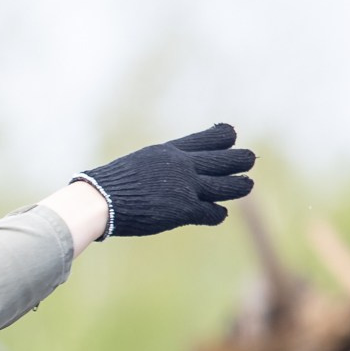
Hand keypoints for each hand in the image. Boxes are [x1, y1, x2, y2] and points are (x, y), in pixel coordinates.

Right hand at [76, 123, 254, 237]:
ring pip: (229, 185)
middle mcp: (183, 166)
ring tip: (247, 184)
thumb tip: (157, 171)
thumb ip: (157, 165)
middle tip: (249, 160)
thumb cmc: (109, 184)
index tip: (231, 137)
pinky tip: (217, 213)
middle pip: (227, 158)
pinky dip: (217, 213)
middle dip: (241, 159)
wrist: (100, 200)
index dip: (224, 137)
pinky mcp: (185, 210)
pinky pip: (214, 212)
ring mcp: (187, 188)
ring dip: (241, 185)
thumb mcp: (139, 163)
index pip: (209, 138)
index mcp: (170, 151)